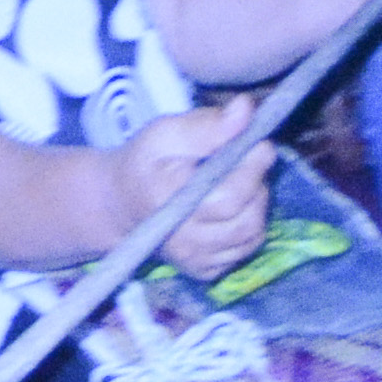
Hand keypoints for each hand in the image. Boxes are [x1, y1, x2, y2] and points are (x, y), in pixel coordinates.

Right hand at [120, 100, 276, 277]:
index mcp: (170, 204)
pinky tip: (232, 208)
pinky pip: (243, 250)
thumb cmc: (144, 164)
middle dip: (258, 185)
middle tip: (248, 162)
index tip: (260, 144)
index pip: (230, 197)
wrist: (121, 204)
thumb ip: (204, 125)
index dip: (254, 168)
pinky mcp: (204, 271)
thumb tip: (245, 111)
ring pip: (251, 236)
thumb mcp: (164, 133)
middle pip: (247, 219)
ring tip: (240, 183)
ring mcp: (195, 260)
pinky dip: (248, 226)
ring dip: (256, 205)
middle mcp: (184, 241)